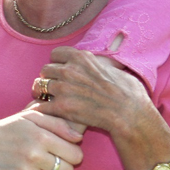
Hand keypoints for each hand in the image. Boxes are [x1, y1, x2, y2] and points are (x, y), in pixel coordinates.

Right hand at [0, 110, 82, 169]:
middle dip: (64, 167)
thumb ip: (57, 123)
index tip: (64, 153)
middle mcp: (34, 154)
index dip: (73, 155)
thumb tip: (79, 138)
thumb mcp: (29, 117)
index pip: (75, 155)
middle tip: (52, 162)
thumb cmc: (6, 128)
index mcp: (40, 136)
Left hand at [34, 46, 154, 137]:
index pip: (56, 54)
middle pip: (45, 69)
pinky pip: (40, 105)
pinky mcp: (61, 107)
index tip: (60, 71)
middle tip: (53, 87)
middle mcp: (69, 70)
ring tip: (46, 99)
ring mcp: (63, 88)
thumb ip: (98, 65)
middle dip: (49, 78)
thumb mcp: (114, 69)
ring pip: (39, 85)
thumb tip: (98, 64)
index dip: (57, 63)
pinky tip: (47, 112)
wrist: (131, 116)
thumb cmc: (129, 94)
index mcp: (81, 58)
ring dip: (41, 92)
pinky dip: (41, 109)